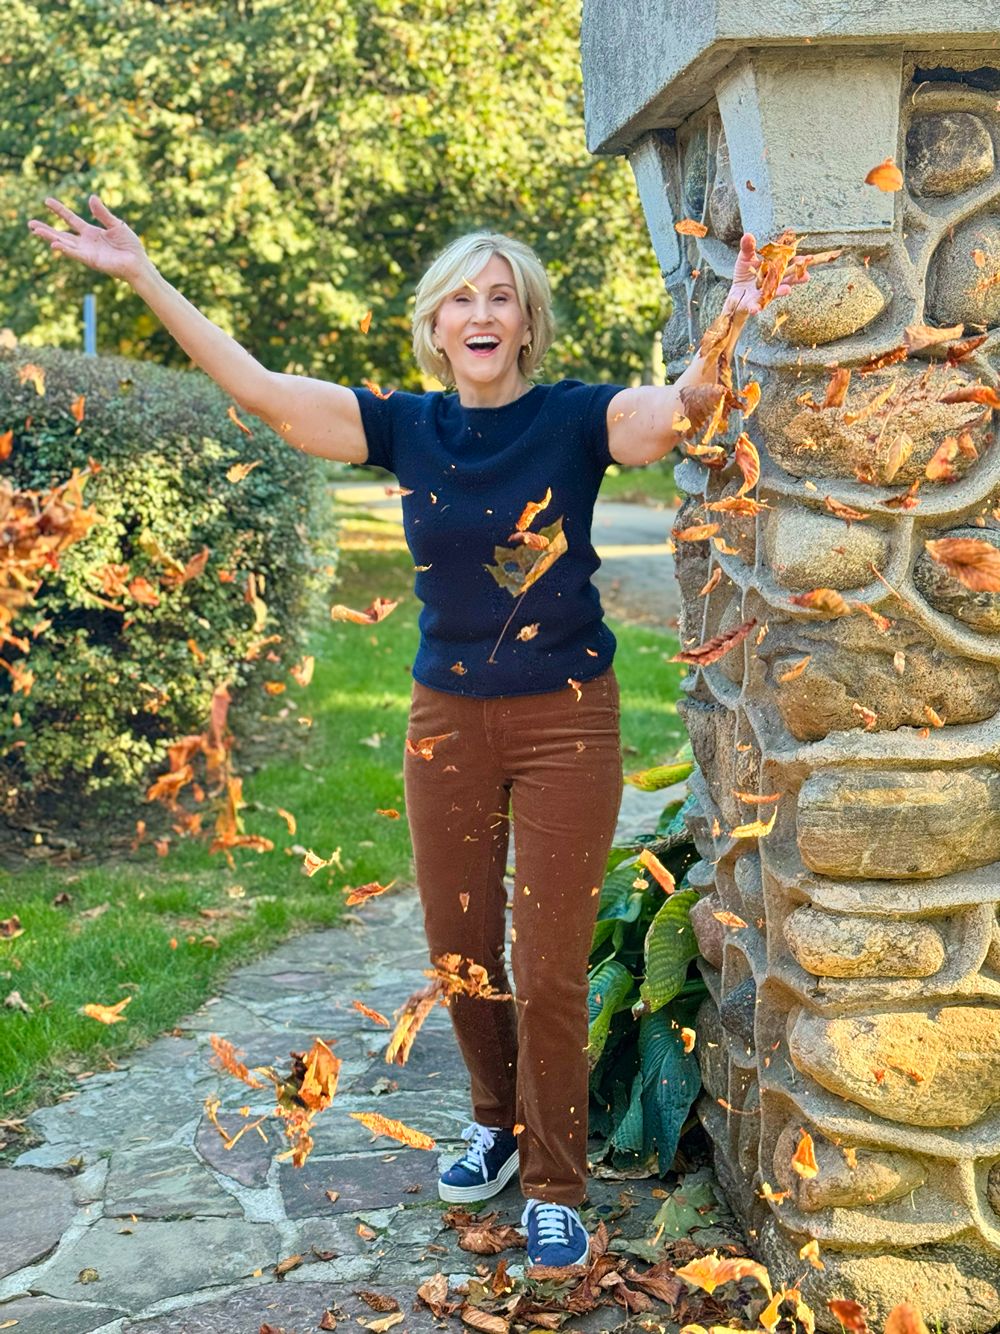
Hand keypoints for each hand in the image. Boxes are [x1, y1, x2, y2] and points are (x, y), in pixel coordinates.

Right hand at [26, 194, 149, 283]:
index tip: (46, 201)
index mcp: (91, 232)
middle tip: (30, 224)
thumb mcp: (116, 224)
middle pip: (62, 234)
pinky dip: (65, 249)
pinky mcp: (91, 261)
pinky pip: (75, 254)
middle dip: (46, 229)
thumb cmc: (130, 246)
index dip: (59, 210)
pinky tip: (54, 244)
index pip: (71, 219)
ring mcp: (87, 252)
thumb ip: (102, 213)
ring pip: (64, 244)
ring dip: (50, 238)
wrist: (138, 262)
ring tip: (35, 231)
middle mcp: (86, 242)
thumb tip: (91, 197)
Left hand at [721, 231, 808, 315]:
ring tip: (788, 290)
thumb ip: (748, 248)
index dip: (798, 262)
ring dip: (781, 292)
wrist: (736, 296)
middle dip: (797, 278)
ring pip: (775, 293)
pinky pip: (755, 307)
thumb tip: (748, 235)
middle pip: (787, 280)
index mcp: (774, 270)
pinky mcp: (753, 305)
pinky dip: (755, 309)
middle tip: (807, 275)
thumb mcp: (745, 259)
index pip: (788, 265)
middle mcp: (773, 283)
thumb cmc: (745, 274)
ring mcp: (765, 295)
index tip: (806, 259)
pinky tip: (755, 310)